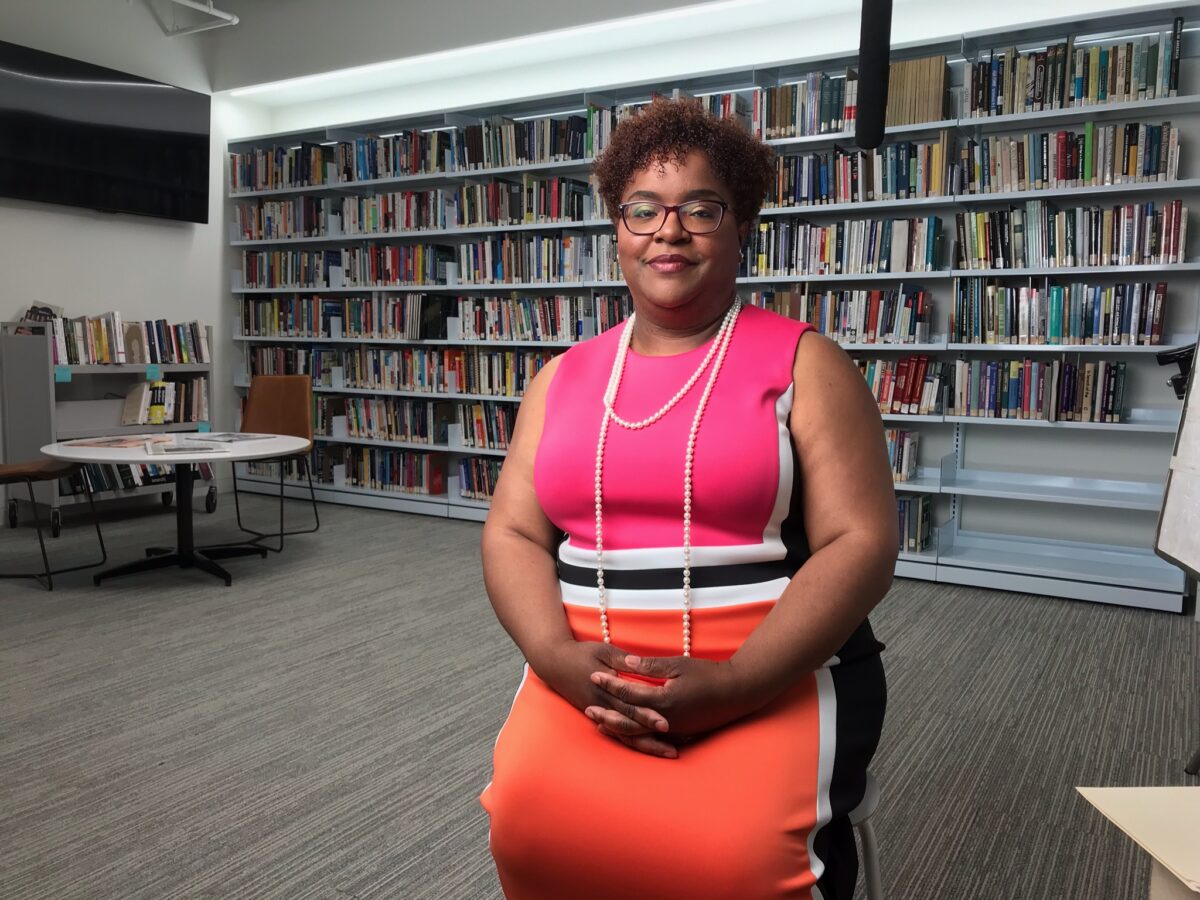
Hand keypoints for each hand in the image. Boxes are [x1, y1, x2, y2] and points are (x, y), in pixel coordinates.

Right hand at [531, 641, 677, 757]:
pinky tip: (650, 747)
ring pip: (625, 734)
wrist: (555, 663)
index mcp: (605, 689)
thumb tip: (642, 666)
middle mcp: (602, 706)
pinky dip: (634, 740)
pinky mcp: (598, 715)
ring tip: (668, 752)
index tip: (666, 724)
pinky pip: (618, 732)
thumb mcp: (604, 651)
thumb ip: (624, 661)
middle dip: (651, 738)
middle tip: (673, 748)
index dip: (647, 716)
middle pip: (630, 725)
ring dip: (646, 745)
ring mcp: (600, 712)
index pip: (630, 706)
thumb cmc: (581, 654)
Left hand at [588, 654, 750, 740]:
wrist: (737, 693)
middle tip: (587, 707)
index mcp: (664, 700)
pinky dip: (636, 736)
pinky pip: (652, 738)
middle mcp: (666, 720)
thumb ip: (651, 666)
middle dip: (606, 713)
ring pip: (638, 734)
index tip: (594, 675)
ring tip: (600, 724)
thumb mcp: (679, 664)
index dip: (610, 683)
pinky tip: (626, 733)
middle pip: (628, 720)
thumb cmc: (709, 675)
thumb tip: (626, 663)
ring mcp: (673, 730)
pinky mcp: (680, 734)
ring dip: (617, 728)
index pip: (629, 692)